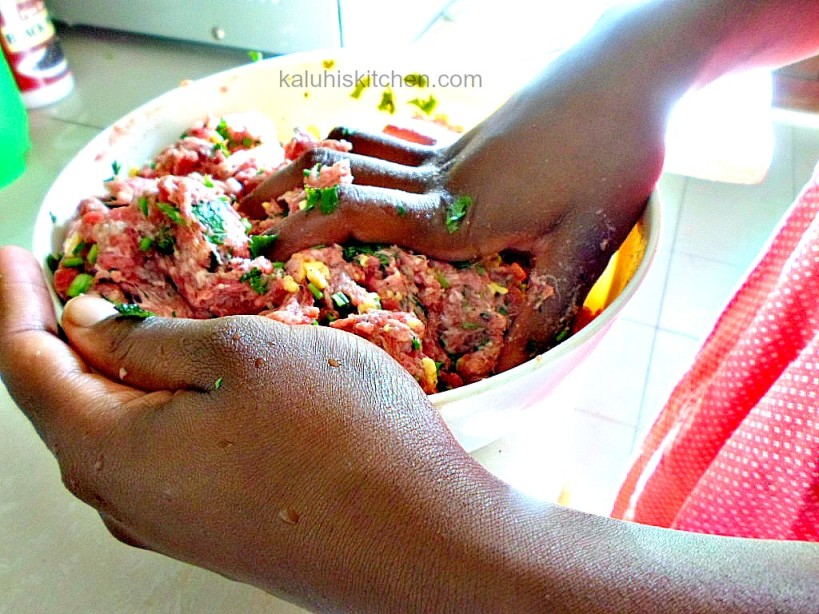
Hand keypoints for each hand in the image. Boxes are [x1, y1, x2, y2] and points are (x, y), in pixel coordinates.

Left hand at [0, 245, 488, 610]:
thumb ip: (148, 340)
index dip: (13, 303)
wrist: (423, 541)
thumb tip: (86, 326)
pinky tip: (181, 385)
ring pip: (112, 434)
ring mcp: (172, 524)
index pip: (26, 367)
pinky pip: (155, 459)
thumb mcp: (239, 353)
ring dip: (108, 376)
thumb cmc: (339, 434)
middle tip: (67, 285)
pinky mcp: (215, 531)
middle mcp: (126, 500)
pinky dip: (149, 409)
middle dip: (57, 338)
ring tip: (122, 328)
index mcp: (110, 451)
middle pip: (64, 406)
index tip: (12, 256)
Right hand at [240, 43, 667, 369]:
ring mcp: (446, 152)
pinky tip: (347, 156)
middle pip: (338, 173)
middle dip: (282, 192)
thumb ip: (546, 302)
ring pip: (357, 147)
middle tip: (239, 210)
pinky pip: (390, 138)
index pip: (356, 215)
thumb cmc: (613, 156)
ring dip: (309, 163)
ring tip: (273, 177)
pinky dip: (353, 145)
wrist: (628, 77)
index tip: (259, 249)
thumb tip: (515, 364)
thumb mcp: (584, 240)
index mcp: (456, 213)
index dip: (302, 230)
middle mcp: (438, 179)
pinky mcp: (461, 139)